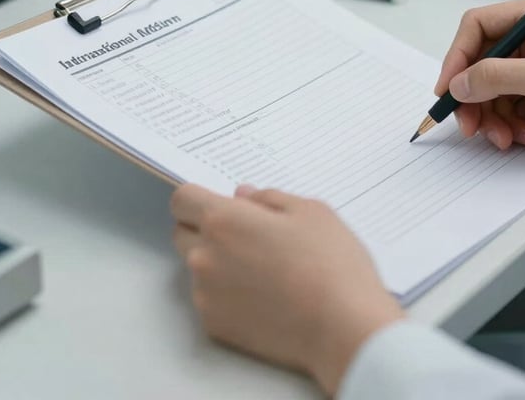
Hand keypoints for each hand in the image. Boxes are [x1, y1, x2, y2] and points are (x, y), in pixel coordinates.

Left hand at [171, 184, 403, 395]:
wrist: (342, 328)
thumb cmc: (331, 262)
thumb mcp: (310, 211)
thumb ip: (269, 198)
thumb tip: (244, 196)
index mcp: (224, 221)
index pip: (182, 199)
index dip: (199, 198)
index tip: (221, 204)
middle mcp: (204, 257)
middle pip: (183, 233)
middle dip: (206, 228)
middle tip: (248, 235)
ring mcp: (206, 296)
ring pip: (198, 267)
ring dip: (218, 261)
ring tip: (263, 269)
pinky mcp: (215, 326)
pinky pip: (209, 298)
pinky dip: (227, 293)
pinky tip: (264, 296)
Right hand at [436, 1, 524, 149]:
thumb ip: (496, 77)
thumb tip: (458, 83)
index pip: (478, 28)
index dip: (457, 56)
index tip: (448, 87)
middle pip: (480, 64)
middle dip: (473, 97)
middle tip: (470, 125)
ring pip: (491, 92)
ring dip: (493, 118)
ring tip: (506, 138)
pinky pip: (508, 109)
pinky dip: (510, 126)